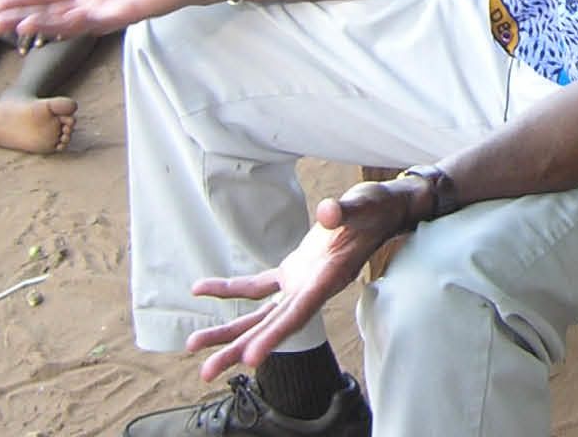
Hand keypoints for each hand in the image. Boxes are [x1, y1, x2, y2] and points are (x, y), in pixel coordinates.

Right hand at [0, 0, 216, 42]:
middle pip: (50, 13)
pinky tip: (52, 25)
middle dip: (21, 19)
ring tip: (14, 28)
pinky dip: (70, 25)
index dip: (23, 0)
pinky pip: (92, 23)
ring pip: (66, 22)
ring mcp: (106, 11)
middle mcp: (92, 1)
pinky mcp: (123, 16)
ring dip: (40, 25)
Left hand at [183, 179, 416, 380]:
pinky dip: (229, 289)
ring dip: (229, 330)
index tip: (251, 359)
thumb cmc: (377, 208)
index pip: (299, 314)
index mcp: (327, 279)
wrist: (383, 211)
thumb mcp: (364, 205)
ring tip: (194, 344)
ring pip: (260, 314)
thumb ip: (345, 211)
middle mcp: (312, 289)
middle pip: (271, 326)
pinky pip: (257, 286)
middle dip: (239, 348)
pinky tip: (201, 289)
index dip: (275, 336)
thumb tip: (327, 212)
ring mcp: (301, 283)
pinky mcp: (294, 271)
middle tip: (206, 372)